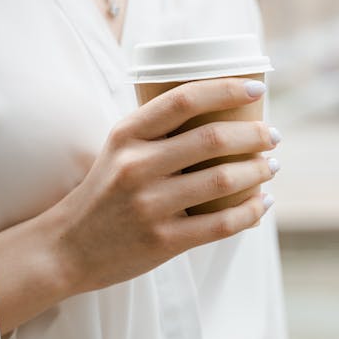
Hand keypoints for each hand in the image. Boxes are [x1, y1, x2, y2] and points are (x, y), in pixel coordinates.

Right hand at [49, 77, 278, 293]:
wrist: (67, 249)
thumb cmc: (100, 197)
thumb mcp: (115, 153)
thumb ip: (154, 134)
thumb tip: (215, 116)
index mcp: (125, 137)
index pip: (183, 99)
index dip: (227, 88)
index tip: (257, 90)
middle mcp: (136, 167)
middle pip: (213, 139)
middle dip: (255, 135)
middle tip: (272, 137)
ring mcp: (149, 206)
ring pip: (222, 180)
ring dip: (258, 171)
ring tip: (271, 167)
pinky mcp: (162, 242)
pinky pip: (221, 224)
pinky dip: (250, 212)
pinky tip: (262, 203)